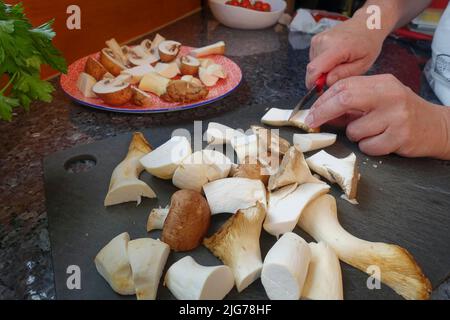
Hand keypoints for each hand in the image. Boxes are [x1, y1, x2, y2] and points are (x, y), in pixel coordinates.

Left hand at [305, 74, 449, 158]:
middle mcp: (390, 96)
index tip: (311, 113)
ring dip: (355, 136)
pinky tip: (382, 141)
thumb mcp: (378, 100)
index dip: (322, 100)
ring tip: (371, 132)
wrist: (435, 127)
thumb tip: (320, 112)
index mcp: (382, 83)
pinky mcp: (400, 137)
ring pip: (355, 130)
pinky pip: (368, 147)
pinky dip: (368, 147)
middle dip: (323, 113)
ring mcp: (396, 117)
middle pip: (345, 100)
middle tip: (312, 124)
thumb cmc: (400, 113)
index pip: (344, 86)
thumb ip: (352, 103)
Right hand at [306, 14, 386, 88]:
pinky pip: (314, 58)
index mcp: (338, 47)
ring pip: (313, 64)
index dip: (312, 83)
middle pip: (313, 68)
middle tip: (338, 75)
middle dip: (322, 77)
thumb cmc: (368, 44)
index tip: (318, 91)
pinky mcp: (315, 39)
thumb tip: (326, 81)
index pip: (315, 68)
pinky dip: (322, 62)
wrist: (367, 25)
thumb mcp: (362, 65)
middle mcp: (324, 41)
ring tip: (339, 63)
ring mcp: (318, 39)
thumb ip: (343, 74)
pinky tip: (335, 57)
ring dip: (323, 69)